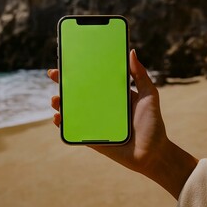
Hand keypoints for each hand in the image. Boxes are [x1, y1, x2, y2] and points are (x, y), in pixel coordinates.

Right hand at [48, 50, 196, 198]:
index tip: (68, 60)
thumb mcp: (149, 95)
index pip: (93, 79)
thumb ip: (141, 75)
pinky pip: (74, 130)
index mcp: (112, 95)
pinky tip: (58, 118)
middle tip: (54, 75)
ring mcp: (95, 122)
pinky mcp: (92, 138)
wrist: (153, 153)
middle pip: (78, 93)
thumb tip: (131, 52)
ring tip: (55, 99)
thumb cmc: (153, 124)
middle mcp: (101, 107)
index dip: (80, 70)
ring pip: (72, 111)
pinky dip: (63, 124)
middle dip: (63, 84)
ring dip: (59, 104)